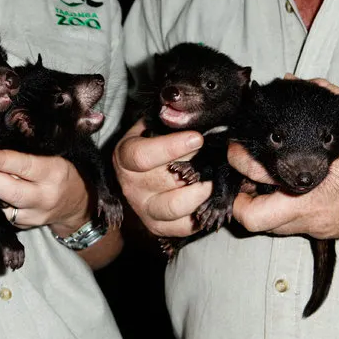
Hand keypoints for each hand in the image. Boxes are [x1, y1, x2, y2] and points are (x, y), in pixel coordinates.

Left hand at [0, 150, 89, 236]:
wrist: (76, 204)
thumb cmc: (61, 173)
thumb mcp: (52, 157)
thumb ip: (27, 155)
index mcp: (53, 173)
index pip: (22, 166)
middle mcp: (44, 197)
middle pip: (6, 189)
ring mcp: (34, 215)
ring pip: (0, 203)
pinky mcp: (24, 226)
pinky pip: (3, 212)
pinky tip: (6, 193)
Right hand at [112, 119, 210, 236]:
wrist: (136, 176)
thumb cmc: (150, 144)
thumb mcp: (151, 126)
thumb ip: (167, 120)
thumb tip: (188, 112)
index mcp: (125, 157)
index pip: (143, 156)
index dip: (171, 147)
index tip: (197, 138)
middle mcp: (130, 186)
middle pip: (164, 182)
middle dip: (193, 170)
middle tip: (213, 161)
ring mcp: (143, 208)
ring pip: (174, 207)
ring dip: (199, 194)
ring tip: (212, 181)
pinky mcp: (157, 226)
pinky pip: (183, 226)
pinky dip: (200, 215)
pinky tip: (209, 199)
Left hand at [229, 78, 338, 238]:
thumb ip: (324, 96)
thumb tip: (295, 83)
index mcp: (307, 181)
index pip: (253, 183)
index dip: (237, 167)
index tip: (237, 154)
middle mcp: (305, 210)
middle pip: (251, 218)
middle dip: (239, 198)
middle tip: (240, 178)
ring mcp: (313, 225)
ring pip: (268, 227)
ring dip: (259, 206)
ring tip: (259, 184)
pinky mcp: (323, 232)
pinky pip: (289, 226)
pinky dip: (280, 212)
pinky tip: (286, 191)